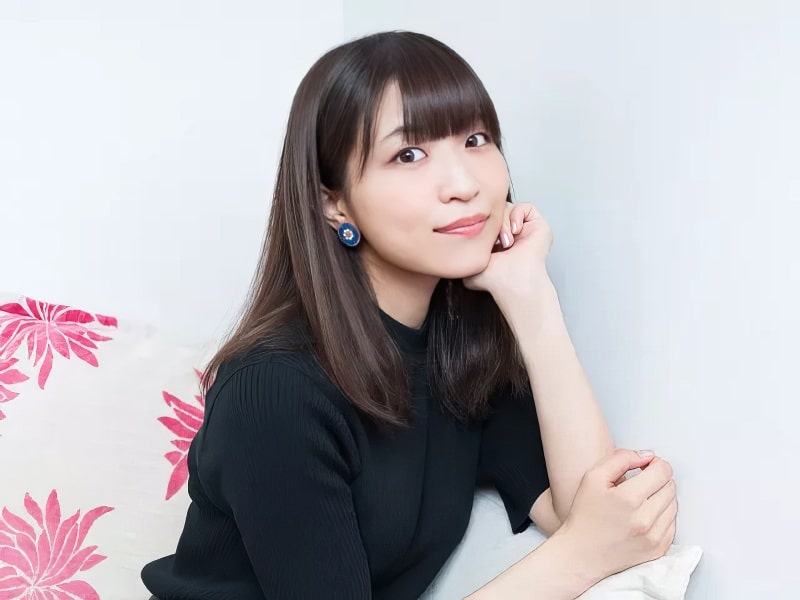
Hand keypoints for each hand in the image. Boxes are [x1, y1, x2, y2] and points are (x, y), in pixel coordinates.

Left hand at [462, 202, 553, 300]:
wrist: (512, 282)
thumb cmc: (494, 279)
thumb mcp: (469, 261)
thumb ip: (461, 250)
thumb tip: (451, 245)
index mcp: (496, 242)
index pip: (485, 219)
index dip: (481, 222)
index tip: (481, 237)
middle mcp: (511, 234)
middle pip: (496, 210)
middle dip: (493, 222)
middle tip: (495, 241)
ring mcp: (525, 229)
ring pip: (508, 207)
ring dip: (504, 222)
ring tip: (506, 242)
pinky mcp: (538, 225)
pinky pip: (525, 207)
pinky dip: (516, 216)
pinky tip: (515, 232)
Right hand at [557, 449, 678, 582]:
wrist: (582, 554)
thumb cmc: (585, 515)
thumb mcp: (593, 477)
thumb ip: (621, 459)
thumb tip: (647, 456)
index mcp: (629, 498)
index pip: (663, 471)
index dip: (655, 463)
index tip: (645, 466)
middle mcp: (645, 519)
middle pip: (670, 486)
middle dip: (658, 479)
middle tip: (641, 481)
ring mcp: (654, 537)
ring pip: (673, 504)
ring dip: (661, 497)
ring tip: (641, 499)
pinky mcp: (658, 550)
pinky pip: (672, 524)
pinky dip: (662, 516)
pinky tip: (645, 514)